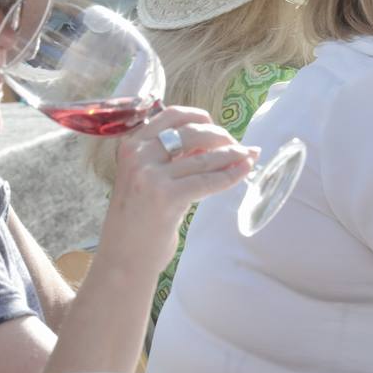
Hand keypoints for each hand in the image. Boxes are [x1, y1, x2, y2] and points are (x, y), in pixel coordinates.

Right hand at [106, 105, 255, 260]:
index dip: (199, 116)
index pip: (171, 115)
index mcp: (132, 145)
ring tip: (249, 156)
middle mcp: (139, 155)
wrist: (123, 257)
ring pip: (205, 157)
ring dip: (233, 155)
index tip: (215, 125)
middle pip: (192, 133)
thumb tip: (215, 140)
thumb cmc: (138, 218)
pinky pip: (208, 180)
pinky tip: (244, 172)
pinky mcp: (167, 197)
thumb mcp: (146, 177)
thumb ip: (171, 156)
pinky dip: (231, 175)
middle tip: (238, 146)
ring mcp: (151, 176)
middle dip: (222, 137)